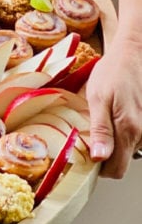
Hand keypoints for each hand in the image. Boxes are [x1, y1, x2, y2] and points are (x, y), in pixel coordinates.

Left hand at [86, 31, 141, 177]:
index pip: (116, 170)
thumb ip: (100, 130)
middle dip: (106, 154)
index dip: (100, 168)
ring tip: (105, 119)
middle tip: (91, 134)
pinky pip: (136, 138)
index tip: (87, 155)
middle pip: (123, 161)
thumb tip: (98, 158)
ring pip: (130, 150)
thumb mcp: (97, 98)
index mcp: (129, 129)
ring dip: (116, 142)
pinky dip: (125, 132)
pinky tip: (116, 115)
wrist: (132, 54)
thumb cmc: (112, 72)